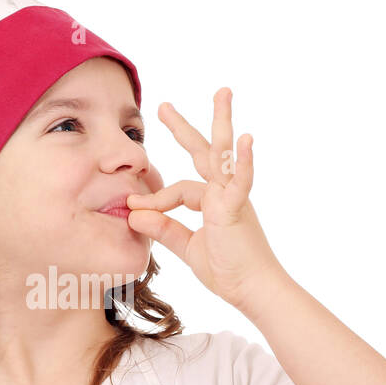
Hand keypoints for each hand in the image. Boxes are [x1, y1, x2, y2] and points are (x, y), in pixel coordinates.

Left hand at [126, 87, 283, 313]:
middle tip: (164, 105)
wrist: (253, 292)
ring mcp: (234, 197)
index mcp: (213, 202)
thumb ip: (165, 229)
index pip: (179, 190)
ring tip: (222, 93)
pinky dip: (243, 161)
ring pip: (223, 155)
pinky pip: (241, 181)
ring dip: (222, 123)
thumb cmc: (228, 272)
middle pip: (204, 153)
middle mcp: (224, 193)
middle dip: (184, 128)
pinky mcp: (240, 208)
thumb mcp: (188, 248)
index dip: (155, 198)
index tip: (132, 204)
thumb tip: (135, 214)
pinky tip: (245, 139)